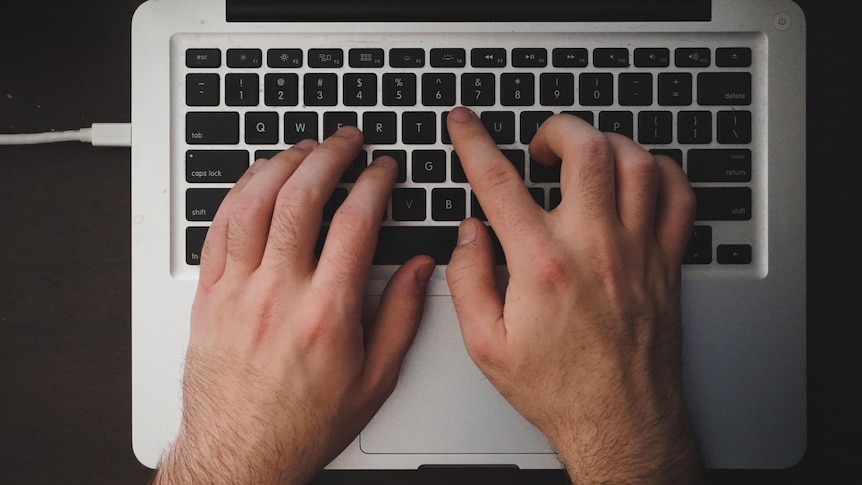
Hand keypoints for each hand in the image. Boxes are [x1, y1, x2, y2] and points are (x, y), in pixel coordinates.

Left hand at [154, 127, 435, 483]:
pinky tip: (256, 180)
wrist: (241, 453)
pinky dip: (239, 193)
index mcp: (327, 313)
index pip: (356, 223)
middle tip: (346, 140)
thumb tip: (421, 268)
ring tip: (303, 148)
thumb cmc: (304, 423)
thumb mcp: (375, 379)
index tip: (384, 170)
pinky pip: (218, 228)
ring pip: (254, 204)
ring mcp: (237, 291)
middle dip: (329, 155)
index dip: (375, 183)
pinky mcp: (208, 296)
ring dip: (281, 164)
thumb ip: (402, 317)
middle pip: (302, 198)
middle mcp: (279, 294)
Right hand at [446, 107, 700, 483]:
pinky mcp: (665, 262)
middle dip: (557, 129)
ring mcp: (638, 251)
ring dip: (607, 144)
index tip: (465, 124)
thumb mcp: (486, 345)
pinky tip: (637, 177)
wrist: (619, 422)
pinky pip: (678, 196)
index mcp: (542, 265)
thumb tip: (468, 235)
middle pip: (586, 150)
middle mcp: (594, 248)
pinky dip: (659, 172)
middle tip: (540, 145)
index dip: (474, 142)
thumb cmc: (558, 388)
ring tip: (585, 157)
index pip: (499, 182)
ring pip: (636, 163)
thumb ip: (468, 280)